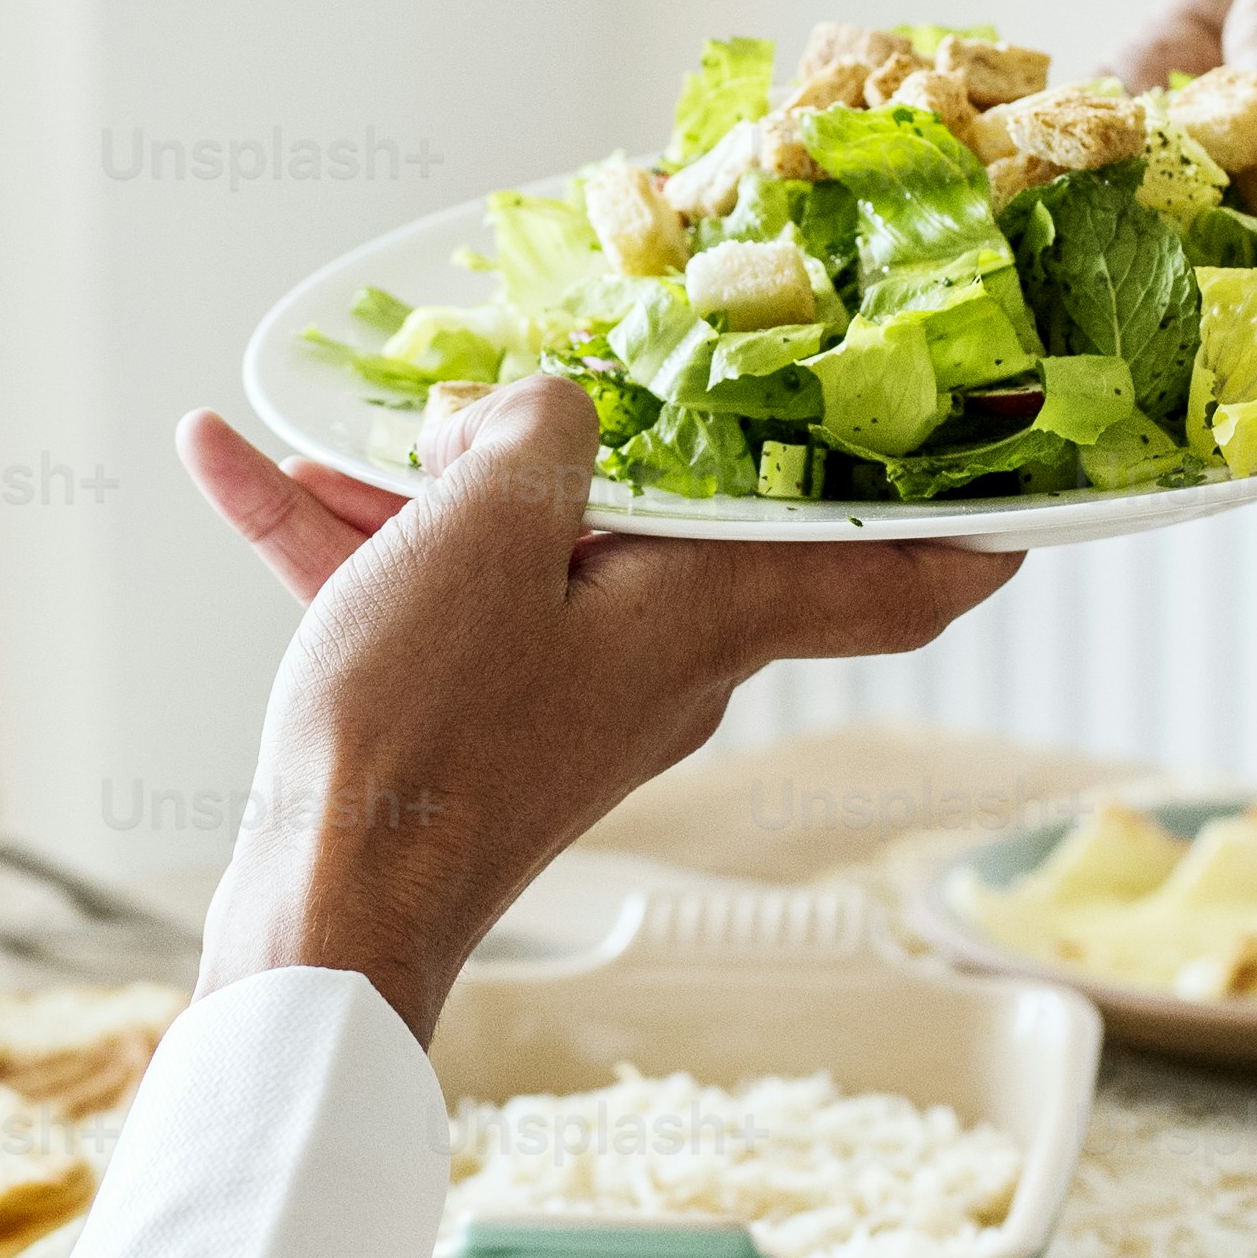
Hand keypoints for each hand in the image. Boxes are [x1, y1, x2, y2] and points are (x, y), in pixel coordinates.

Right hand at [173, 381, 1013, 1036]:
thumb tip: (535, 415)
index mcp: (705, 617)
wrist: (322, 905)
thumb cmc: (427, 727)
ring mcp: (551, 691)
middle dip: (601, 435)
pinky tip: (233, 457)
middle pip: (661, 523)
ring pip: (511, 546)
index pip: (882, 584)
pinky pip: (414, 594)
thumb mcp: (491, 524)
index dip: (958, 539)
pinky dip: (340, 536)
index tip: (1023, 504)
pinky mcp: (459, 717)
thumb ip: (535, 432)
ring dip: (421, 481)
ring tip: (342, 416)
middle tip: (576, 351)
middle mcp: (651, 659)